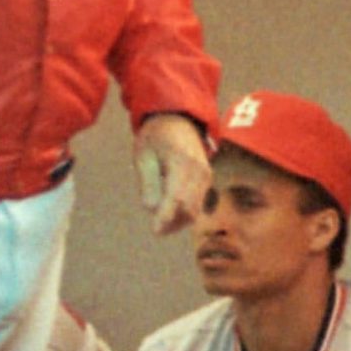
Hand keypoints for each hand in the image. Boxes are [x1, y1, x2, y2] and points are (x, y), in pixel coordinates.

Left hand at [135, 113, 209, 236]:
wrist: (177, 119)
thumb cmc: (155, 137)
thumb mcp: (143, 155)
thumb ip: (147, 182)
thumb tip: (151, 209)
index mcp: (182, 163)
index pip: (177, 197)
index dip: (166, 217)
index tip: (155, 231)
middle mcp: (199, 171)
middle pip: (190, 208)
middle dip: (173, 223)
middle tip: (157, 230)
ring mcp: (206, 176)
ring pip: (196, 209)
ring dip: (179, 220)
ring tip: (161, 224)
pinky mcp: (206, 180)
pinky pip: (198, 203)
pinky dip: (185, 212)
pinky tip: (170, 214)